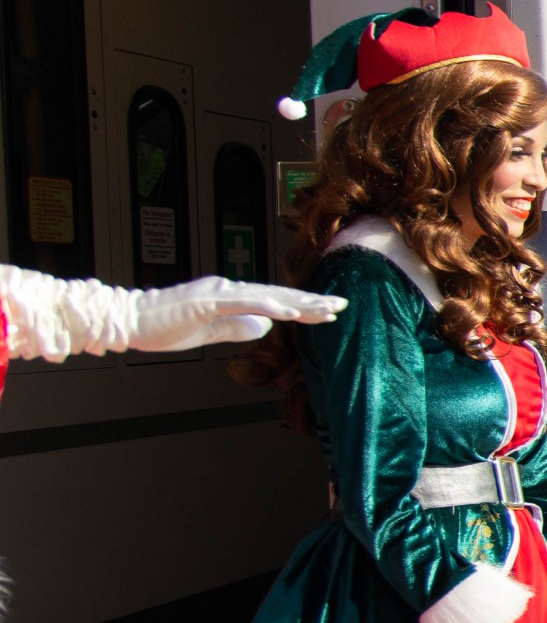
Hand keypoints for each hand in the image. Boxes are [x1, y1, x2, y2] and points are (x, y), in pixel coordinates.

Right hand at [132, 277, 345, 351]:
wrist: (129, 321)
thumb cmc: (163, 326)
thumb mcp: (209, 333)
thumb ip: (235, 328)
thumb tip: (263, 327)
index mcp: (229, 296)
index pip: (273, 301)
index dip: (302, 306)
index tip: (327, 311)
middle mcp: (228, 289)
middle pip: (278, 294)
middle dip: (311, 301)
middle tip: (341, 304)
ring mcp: (218, 292)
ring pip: (267, 296)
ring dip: (297, 303)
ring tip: (324, 309)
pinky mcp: (207, 300)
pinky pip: (243, 302)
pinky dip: (267, 306)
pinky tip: (288, 312)